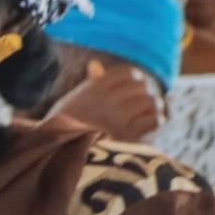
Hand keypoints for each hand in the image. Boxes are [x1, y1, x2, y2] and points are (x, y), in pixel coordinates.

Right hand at [48, 59, 165, 142]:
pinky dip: (156, 121)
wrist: (57, 151)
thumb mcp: (73, 99)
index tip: (136, 87)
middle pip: (142, 87)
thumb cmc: (65, 124)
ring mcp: (116, 116)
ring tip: (151, 112)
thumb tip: (95, 63)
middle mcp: (106, 99)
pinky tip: (150, 124)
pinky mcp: (125, 134)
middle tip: (146, 102)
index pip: (128, 73)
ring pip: (151, 102)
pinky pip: (154, 120)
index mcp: (94, 88)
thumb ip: (90, 82)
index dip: (137, 78)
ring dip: (154, 107)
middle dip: (147, 93)